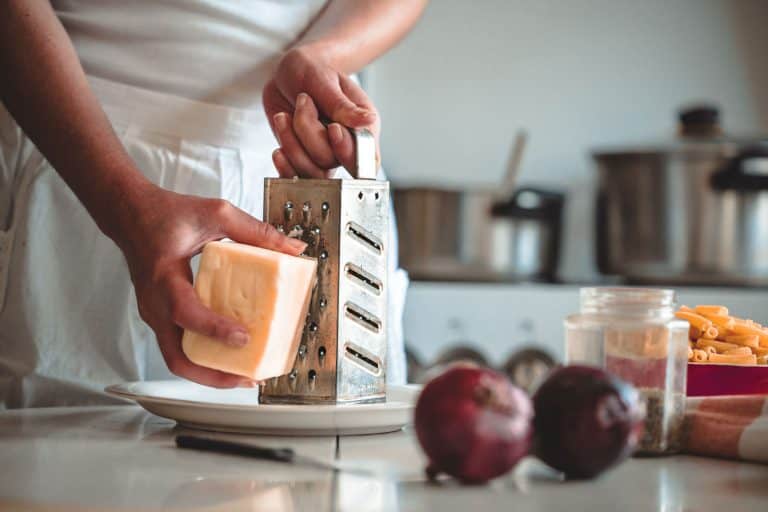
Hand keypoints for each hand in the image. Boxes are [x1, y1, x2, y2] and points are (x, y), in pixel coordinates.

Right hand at [113, 184, 306, 387]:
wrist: (130, 215)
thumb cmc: (165, 214)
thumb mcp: (215, 213)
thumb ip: (255, 230)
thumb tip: (291, 247)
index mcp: (164, 276)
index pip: (184, 312)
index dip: (213, 329)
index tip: (242, 337)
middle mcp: (155, 303)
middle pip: (177, 357)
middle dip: (213, 375)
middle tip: (248, 376)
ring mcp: (155, 315)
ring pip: (177, 359)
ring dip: (210, 373)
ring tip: (244, 375)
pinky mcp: (161, 318)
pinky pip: (180, 347)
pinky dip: (204, 358)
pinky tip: (230, 355)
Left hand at [263, 46, 380, 177]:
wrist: (289, 75)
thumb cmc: (313, 71)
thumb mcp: (325, 81)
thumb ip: (342, 105)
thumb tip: (367, 120)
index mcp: (363, 127)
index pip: (366, 159)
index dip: (347, 151)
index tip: (332, 128)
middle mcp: (346, 146)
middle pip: (331, 161)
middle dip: (309, 133)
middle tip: (303, 101)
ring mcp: (325, 156)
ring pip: (311, 171)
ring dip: (292, 143)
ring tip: (285, 117)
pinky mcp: (305, 160)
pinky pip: (296, 177)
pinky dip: (284, 166)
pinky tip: (278, 150)